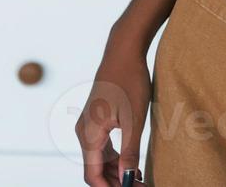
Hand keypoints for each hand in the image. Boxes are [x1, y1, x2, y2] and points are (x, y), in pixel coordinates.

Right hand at [75, 32, 152, 185]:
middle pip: (95, 170)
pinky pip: (101, 147)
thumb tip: (127, 178)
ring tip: (139, 179)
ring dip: (116, 172)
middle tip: (141, 186)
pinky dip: (115, 159)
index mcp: (89, 135)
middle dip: (115, 182)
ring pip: (98, 160)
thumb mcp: (134, 119)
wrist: (122, 52)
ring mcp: (87, 125)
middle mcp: (83, 132)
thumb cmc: (129, 81)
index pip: (92, 175)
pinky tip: (131, 163)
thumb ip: (129, 151)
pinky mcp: (95, 119)